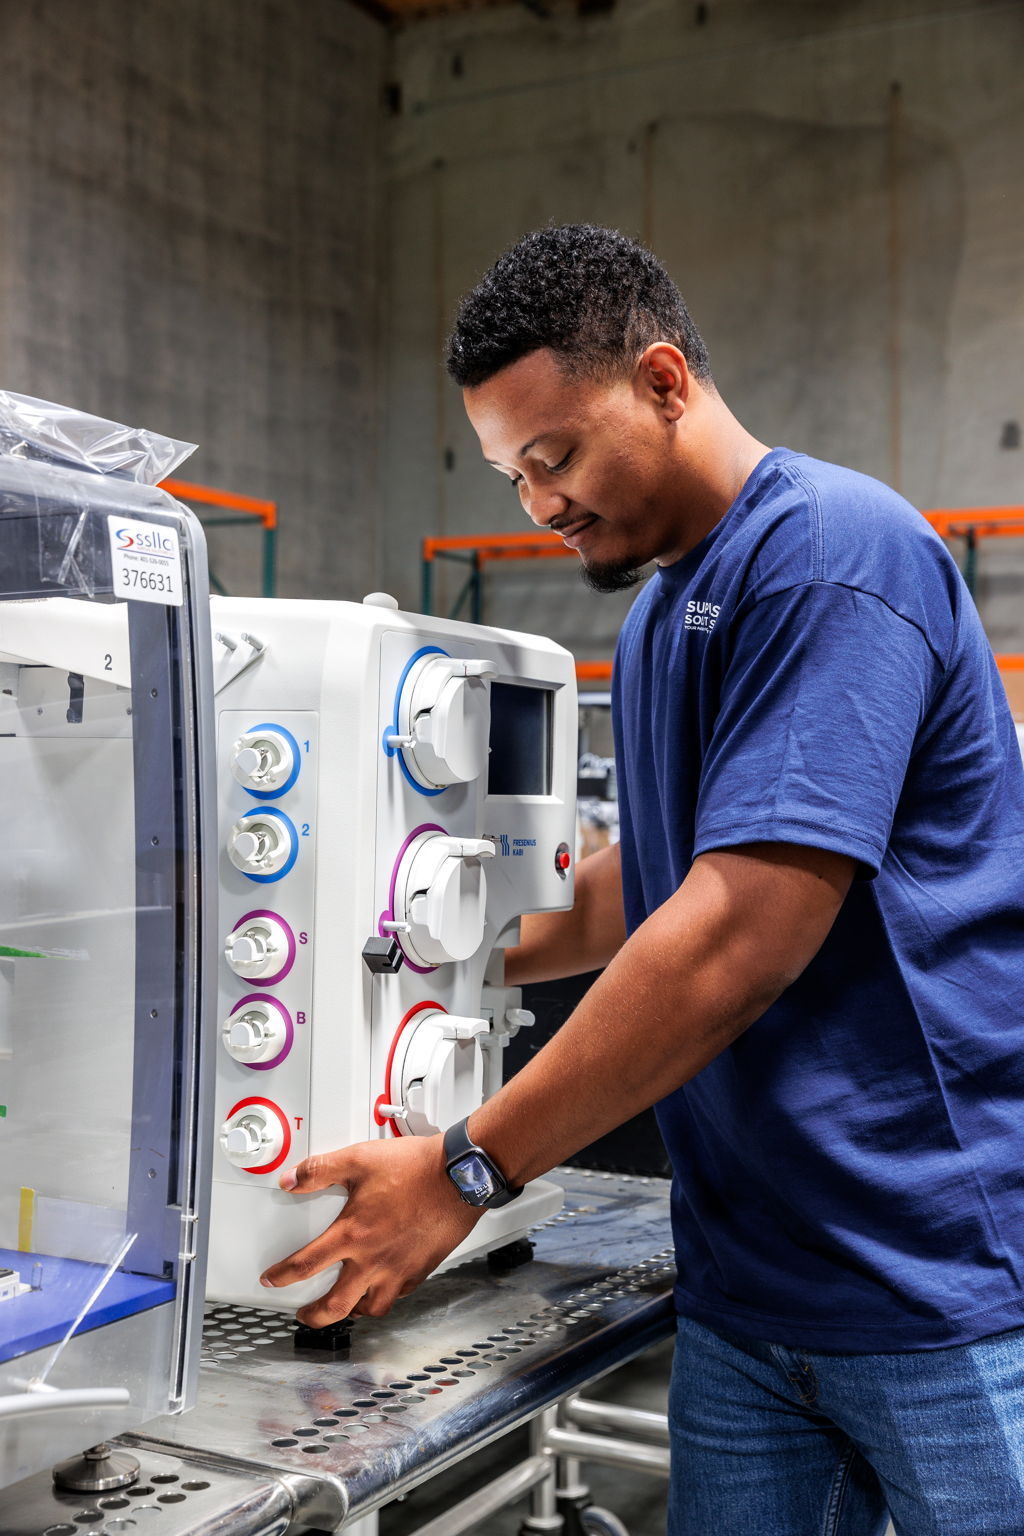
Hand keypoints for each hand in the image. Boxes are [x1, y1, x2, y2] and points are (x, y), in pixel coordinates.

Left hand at [258, 1132, 482, 1326]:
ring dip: (351, 1311)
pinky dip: (384, 1297)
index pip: (306, 1265)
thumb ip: (320, 1170)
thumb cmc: (415, 1168)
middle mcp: (373, 1259)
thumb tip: (289, 1180)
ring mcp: (399, 1269)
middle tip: (305, 1315)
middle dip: (314, 1316)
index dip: (282, 1277)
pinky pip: (397, 1295)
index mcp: (353, 1234)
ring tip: (344, 1306)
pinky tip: (383, 1287)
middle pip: (335, 1306)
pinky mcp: (421, 1269)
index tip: (272, 1281)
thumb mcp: (359, 1159)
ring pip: (370, 1308)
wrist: (459, 1177)